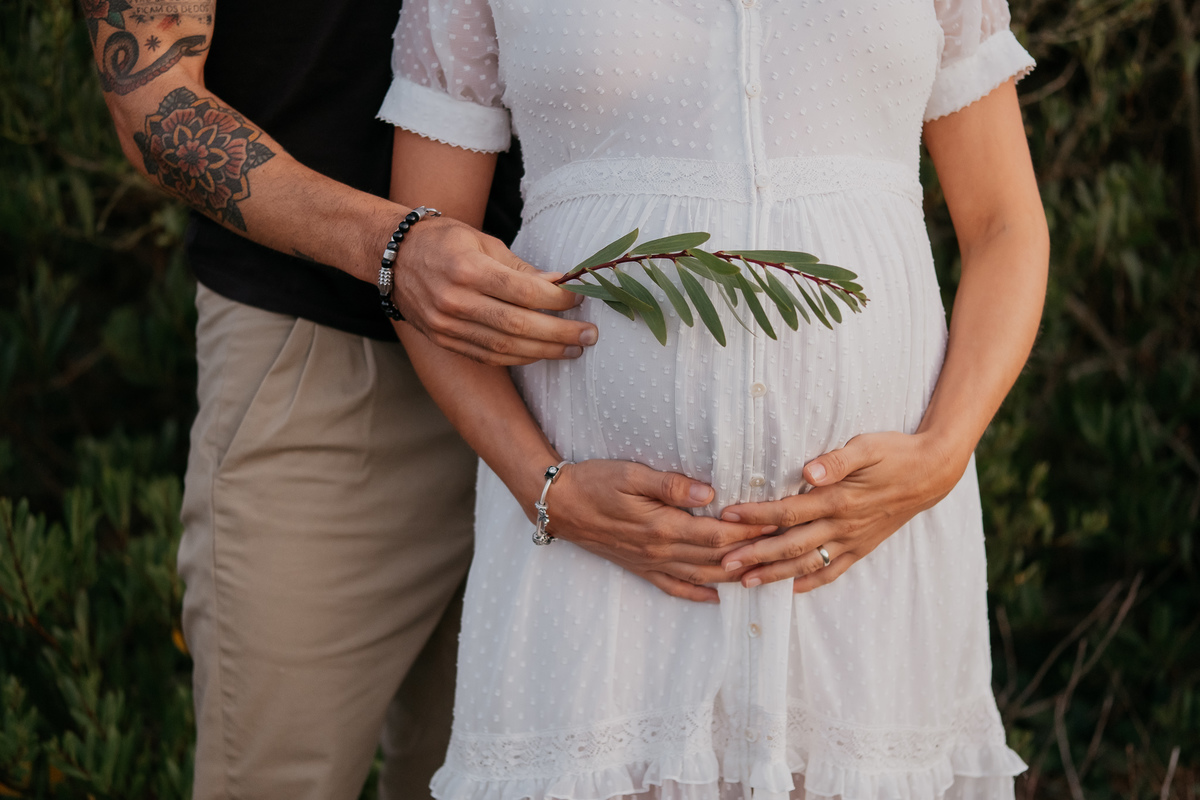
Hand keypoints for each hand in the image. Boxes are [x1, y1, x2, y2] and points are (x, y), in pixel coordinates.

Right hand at [395, 217, 598, 365]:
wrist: (393, 256)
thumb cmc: (443, 241)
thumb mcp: (482, 241)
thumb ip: (520, 268)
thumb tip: (560, 285)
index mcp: (467, 269)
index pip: (523, 292)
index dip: (557, 299)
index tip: (580, 299)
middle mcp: (454, 301)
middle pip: (518, 326)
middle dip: (560, 333)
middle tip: (589, 335)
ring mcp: (446, 325)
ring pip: (505, 348)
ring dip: (545, 352)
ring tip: (573, 349)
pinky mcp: (444, 340)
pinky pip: (488, 356)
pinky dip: (519, 358)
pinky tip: (542, 353)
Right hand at [544, 461, 777, 602]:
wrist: (558, 504)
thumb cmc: (594, 481)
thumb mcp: (631, 474)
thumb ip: (672, 486)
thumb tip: (710, 494)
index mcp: (662, 526)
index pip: (717, 533)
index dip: (748, 530)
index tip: (775, 523)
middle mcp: (660, 550)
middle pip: (715, 558)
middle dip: (751, 553)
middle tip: (781, 548)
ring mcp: (650, 562)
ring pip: (700, 576)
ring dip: (732, 576)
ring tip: (763, 573)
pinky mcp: (640, 567)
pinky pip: (673, 587)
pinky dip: (697, 594)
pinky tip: (716, 597)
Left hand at [717, 432, 967, 591]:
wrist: (933, 473)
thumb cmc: (895, 453)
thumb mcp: (867, 446)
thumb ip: (837, 460)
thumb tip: (808, 472)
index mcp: (839, 500)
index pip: (788, 512)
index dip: (756, 516)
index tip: (728, 517)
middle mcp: (843, 526)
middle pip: (791, 545)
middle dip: (755, 555)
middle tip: (723, 563)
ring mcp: (853, 541)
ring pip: (807, 564)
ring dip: (774, 574)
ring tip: (745, 582)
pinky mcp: (862, 548)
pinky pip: (833, 571)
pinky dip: (810, 582)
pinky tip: (789, 589)